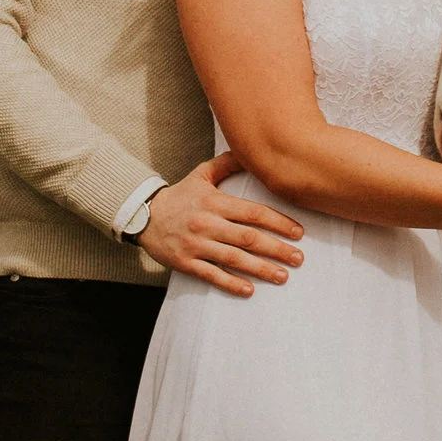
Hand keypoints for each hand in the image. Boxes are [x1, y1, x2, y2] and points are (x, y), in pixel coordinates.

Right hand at [142, 150, 306, 295]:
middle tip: (299, 258)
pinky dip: (231, 283)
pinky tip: (250, 290)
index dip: (278, 223)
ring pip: (234, 259)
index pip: (253, 213)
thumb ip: (226, 163)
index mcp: (215, 202)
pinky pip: (211, 275)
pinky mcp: (186, 262)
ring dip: (261, 269)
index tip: (298, 233)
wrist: (142, 215)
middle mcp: (208, 223)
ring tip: (283, 276)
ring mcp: (196, 244)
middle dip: (277, 249)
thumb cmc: (179, 196)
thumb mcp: (200, 174)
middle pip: (248, 238)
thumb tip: (250, 151)